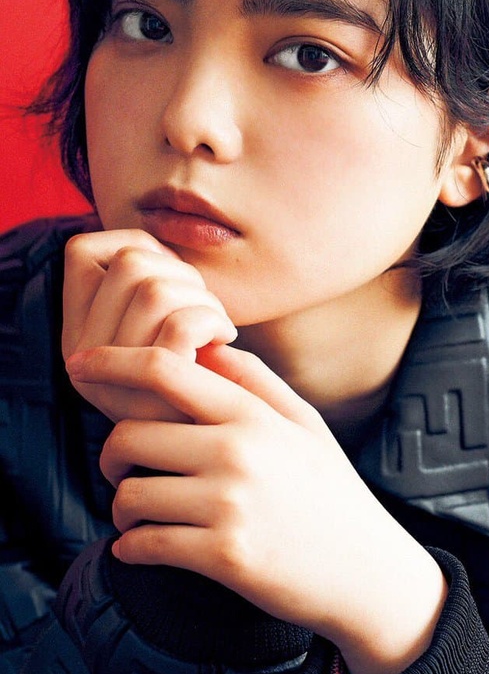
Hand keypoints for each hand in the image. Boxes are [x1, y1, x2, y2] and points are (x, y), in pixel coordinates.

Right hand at [63, 230, 236, 420]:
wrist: (226, 438)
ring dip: (203, 298)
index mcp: (76, 331)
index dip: (140, 249)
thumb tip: (162, 235)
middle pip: (130, 263)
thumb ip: (148, 280)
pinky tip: (223, 340)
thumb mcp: (162, 319)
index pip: (82, 249)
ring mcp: (114, 379)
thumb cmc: (204, 368)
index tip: (171, 282)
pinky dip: (214, 320)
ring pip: (156, 288)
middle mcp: (81, 356)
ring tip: (214, 328)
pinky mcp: (152, 396)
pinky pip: (183, 322)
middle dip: (183, 274)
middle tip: (203, 310)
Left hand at [66, 343, 447, 673]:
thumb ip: (256, 383)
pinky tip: (143, 547)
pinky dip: (130, 548)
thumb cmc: (331, 493)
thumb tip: (205, 350)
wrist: (366, 571)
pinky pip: (142, 545)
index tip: (81, 364)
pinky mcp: (222, 556)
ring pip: (129, 495)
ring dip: (120, 507)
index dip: (113, 360)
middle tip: (119, 471)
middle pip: (129, 435)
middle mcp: (237, 453)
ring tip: (139, 514)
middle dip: (109, 456)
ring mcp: (229, 505)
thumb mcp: (306, 425)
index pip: (167, 369)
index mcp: (253, 415)